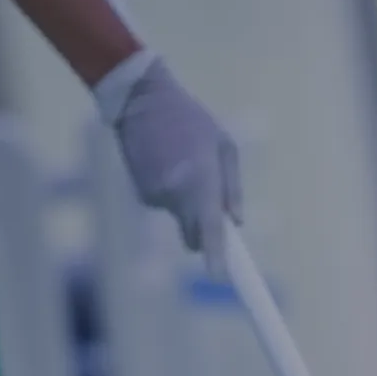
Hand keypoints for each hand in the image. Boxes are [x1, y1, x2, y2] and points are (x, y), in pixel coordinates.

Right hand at [113, 58, 241, 277]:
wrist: (140, 98)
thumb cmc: (190, 119)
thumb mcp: (223, 145)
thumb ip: (232, 188)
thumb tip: (236, 223)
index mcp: (201, 181)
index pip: (210, 229)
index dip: (216, 256)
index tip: (220, 277)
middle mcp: (177, 195)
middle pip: (194, 236)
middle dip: (204, 233)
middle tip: (211, 208)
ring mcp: (156, 197)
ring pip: (180, 218)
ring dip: (186, 203)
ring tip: (182, 165)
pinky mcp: (142, 195)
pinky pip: (165, 206)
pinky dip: (170, 194)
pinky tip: (165, 164)